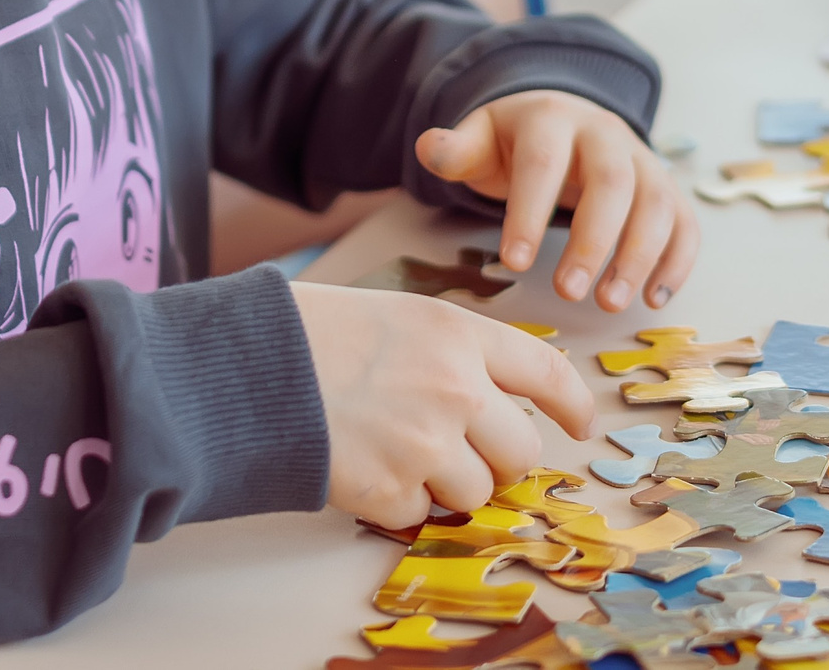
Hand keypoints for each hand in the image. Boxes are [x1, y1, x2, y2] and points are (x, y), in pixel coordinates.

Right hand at [292, 280, 593, 526]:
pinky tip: (361, 466)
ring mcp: (426, 442)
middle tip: (462, 452)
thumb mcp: (396, 315)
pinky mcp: (391, 488)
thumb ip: (450, 352)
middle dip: (500, 460)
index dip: (572, 402)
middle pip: (521, 450)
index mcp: (457, 333)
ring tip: (394, 451)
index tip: (580, 424)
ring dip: (446, 484)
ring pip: (477, 490)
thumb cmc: (310, 331)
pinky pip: (419, 513)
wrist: (247, 364)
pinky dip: (395, 502)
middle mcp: (456, 388)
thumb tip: (489, 402)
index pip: (545, 371)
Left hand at [414, 91, 700, 312]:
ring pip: (657, 202)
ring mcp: (642, 159)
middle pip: (612, 182)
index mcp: (552, 119)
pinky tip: (655, 299)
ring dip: (640, 256)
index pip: (545, 162)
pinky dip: (678, 261)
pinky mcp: (667, 187)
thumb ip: (455, 150)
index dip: (531, 212)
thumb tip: (429, 147)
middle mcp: (606, 134)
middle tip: (569, 293)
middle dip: (593, 241)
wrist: (563, 119)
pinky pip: (685, 221)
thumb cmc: (514, 143)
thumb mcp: (480, 139)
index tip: (513, 264)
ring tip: (611, 304)